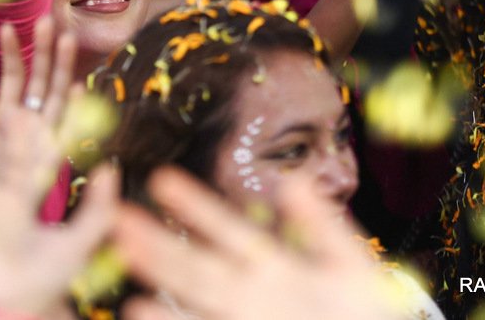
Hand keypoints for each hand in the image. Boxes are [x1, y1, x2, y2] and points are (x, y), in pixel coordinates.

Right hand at [114, 167, 406, 319]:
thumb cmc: (367, 313)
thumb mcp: (352, 267)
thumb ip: (322, 226)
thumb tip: (293, 180)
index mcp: (275, 268)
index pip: (226, 229)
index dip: (195, 206)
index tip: (161, 178)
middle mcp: (251, 294)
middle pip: (195, 265)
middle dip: (156, 242)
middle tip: (117, 217)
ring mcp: (245, 319)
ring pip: (195, 295)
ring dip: (160, 277)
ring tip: (125, 255)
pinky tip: (139, 311)